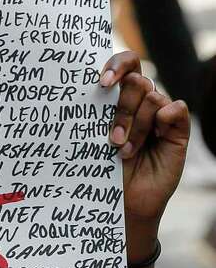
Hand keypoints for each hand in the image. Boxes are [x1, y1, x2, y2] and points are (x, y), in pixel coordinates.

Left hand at [101, 50, 189, 228]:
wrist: (124, 202)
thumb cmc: (105, 172)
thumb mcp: (95, 142)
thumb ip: (96, 116)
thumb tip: (90, 92)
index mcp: (120, 99)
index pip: (126, 65)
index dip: (116, 65)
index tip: (102, 83)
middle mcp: (141, 103)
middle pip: (137, 82)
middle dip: (122, 109)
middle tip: (112, 138)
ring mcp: (160, 116)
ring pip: (152, 98)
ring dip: (136, 126)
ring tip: (124, 152)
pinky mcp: (177, 130)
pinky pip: (175, 108)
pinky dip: (163, 120)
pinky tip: (155, 138)